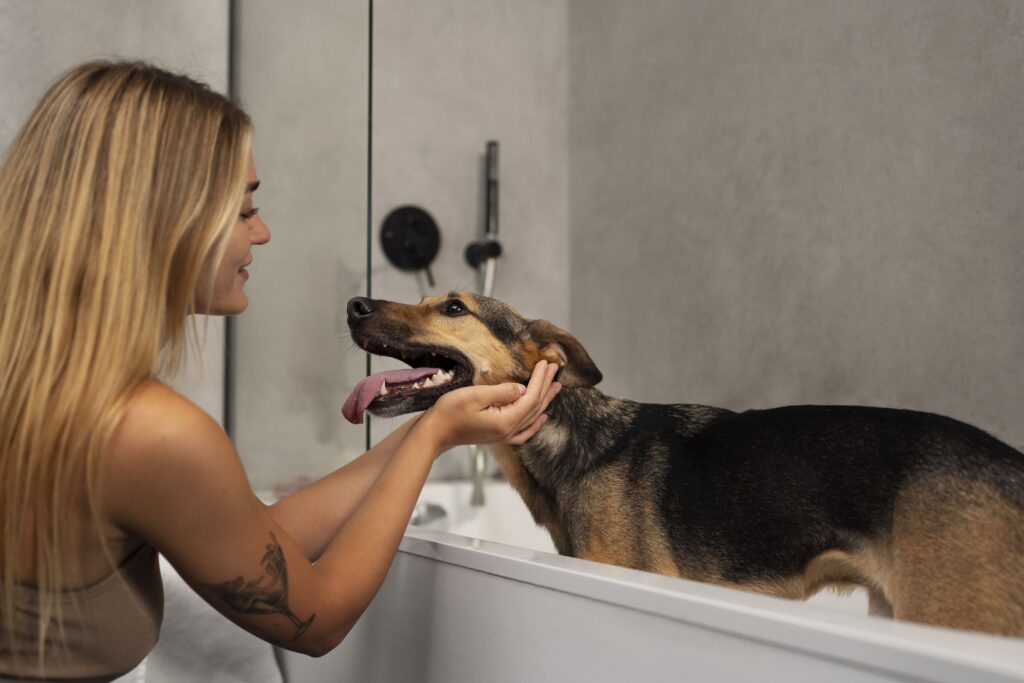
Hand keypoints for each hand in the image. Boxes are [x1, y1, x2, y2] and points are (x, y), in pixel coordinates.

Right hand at [418, 361, 561, 451]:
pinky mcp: (499, 436)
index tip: (546, 363)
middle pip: (535, 406)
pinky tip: (543, 417)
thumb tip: (522, 389)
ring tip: (556, 386)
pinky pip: (525, 431)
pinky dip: (536, 422)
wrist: (435, 432)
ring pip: (533, 417)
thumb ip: (502, 392)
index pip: (531, 397)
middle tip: (555, 368)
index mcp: (505, 421)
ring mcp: (505, 435)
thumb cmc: (450, 412)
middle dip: (546, 385)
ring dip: (546, 400)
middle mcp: (509, 431)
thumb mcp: (475, 396)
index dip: (540, 379)